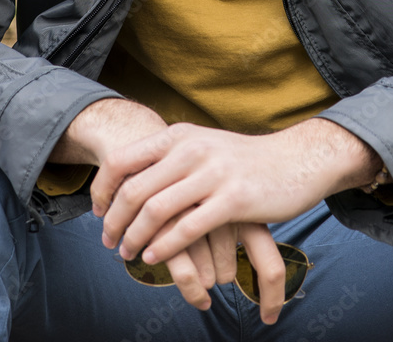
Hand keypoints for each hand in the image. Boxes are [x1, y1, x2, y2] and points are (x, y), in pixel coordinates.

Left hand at [49, 100, 266, 313]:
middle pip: (134, 189)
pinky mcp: (234, 199)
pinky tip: (156, 258)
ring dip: (135, 238)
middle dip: (114, 221)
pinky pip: (188, 229)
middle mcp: (192, 149)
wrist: (296, 159)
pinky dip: (165, 247)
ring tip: (128, 255)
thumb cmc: (245, 159)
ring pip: (157, 211)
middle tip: (108, 242)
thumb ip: (173, 155)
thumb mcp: (204, 144)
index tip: (97, 211)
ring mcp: (213, 173)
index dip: (102, 189)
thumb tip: (133, 175)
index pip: (123, 159)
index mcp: (180, 135)